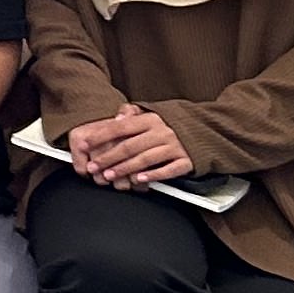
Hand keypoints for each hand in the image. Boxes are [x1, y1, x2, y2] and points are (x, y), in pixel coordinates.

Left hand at [70, 105, 195, 187]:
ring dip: (125, 169)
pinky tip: (139, 180)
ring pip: (145, 159)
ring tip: (109, 176)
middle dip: (108, 158)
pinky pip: (168, 170)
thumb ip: (132, 113)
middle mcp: (162, 131)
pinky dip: (153, 175)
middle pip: (130, 146)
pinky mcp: (187, 160)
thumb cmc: (174, 123)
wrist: (208, 129)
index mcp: (151, 119)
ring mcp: (175, 146)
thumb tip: (116, 118)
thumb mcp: (153, 113)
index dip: (100, 136)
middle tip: (93, 168)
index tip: (85, 145)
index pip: (120, 127)